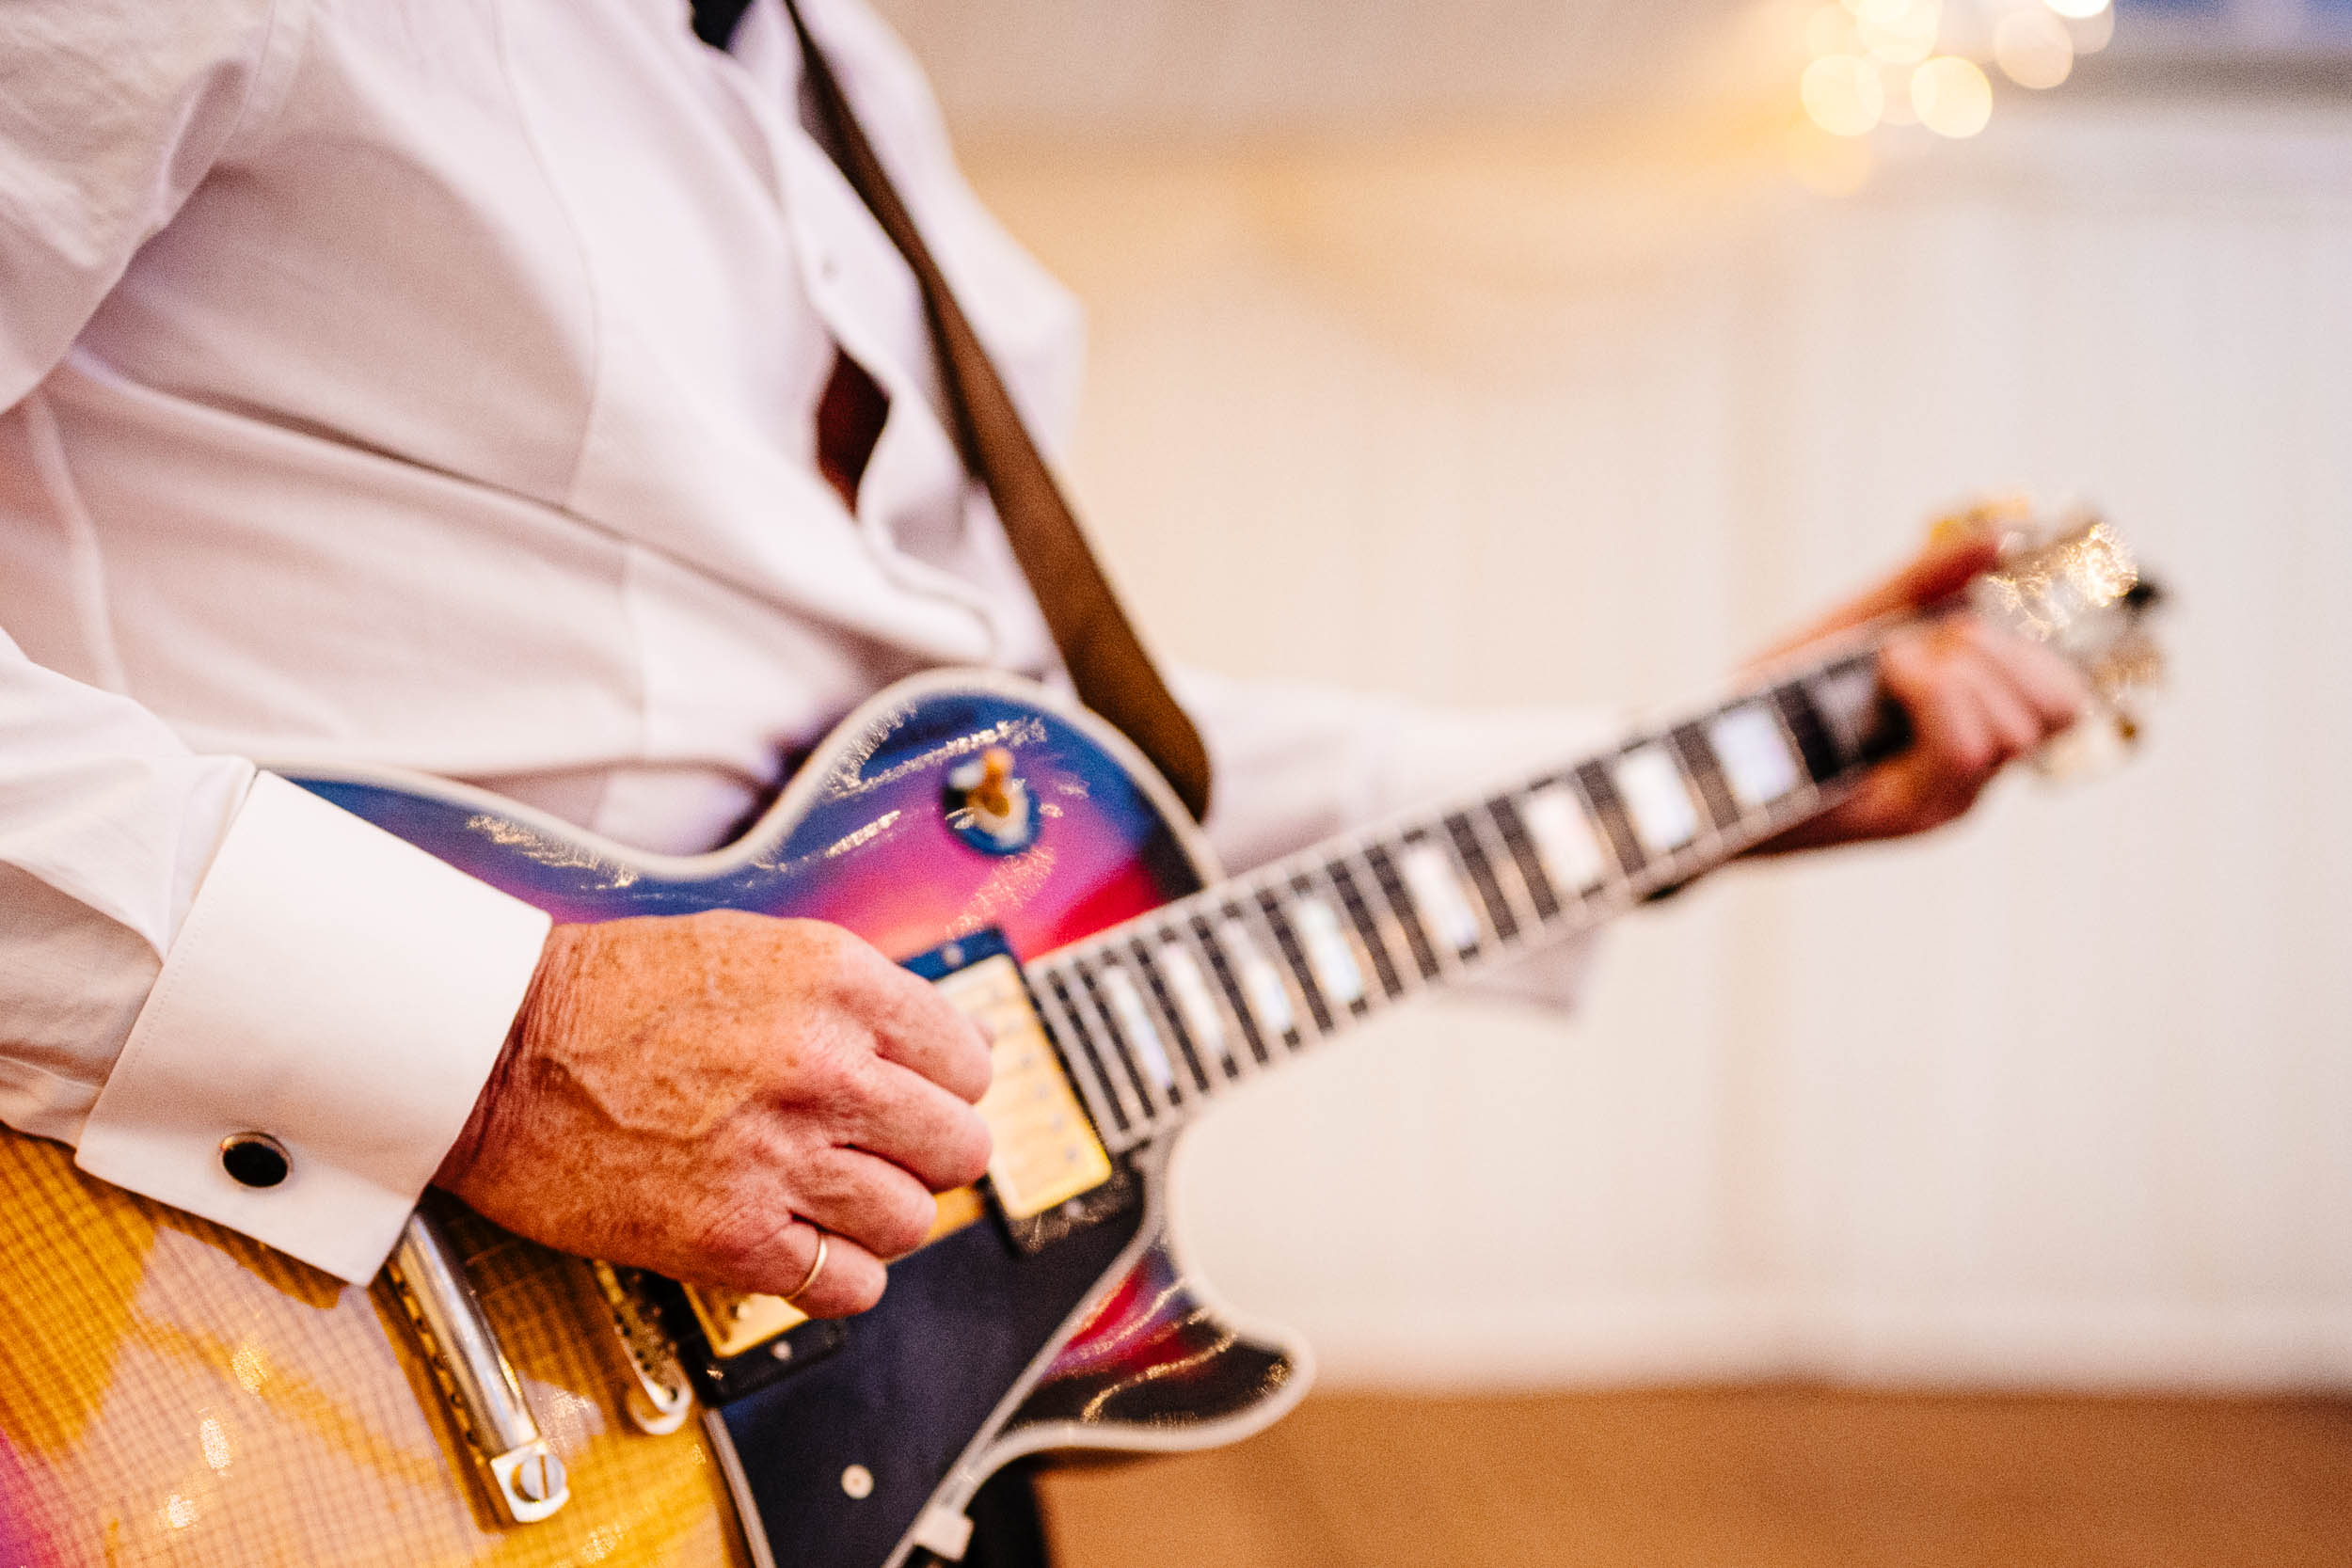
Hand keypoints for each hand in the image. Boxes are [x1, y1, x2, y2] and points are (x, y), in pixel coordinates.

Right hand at [433, 910, 992, 1316]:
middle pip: (958, 1145)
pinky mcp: (734, 1237)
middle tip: (881, 1152)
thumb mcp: (753, 951)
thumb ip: (852, 997)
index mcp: (837, 983)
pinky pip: (848, 1285)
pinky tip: (802, 1245)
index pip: (968, 1057)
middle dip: (927, 1153)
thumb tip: (945, 1048)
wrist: (494, 1052)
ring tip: (832, 1198)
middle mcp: (824, 1067)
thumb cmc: (608, 997)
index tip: (916, 1095)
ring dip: (881, 1216)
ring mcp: (782, 1156)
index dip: (944, 1083)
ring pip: (913, 1220)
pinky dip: (836, 1275)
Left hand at [1749, 535, 2090, 852]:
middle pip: (2060, 710)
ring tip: (1892, 664)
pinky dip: (1932, 692)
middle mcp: (1972, 775)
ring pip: (2014, 732)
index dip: (2030, 646)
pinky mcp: (1909, 817)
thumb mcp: (1861, 619)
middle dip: (2000, 653)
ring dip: (1956, 672)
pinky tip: (1887, 679)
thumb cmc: (1781, 691)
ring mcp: (1945, 799)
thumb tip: (2005, 535)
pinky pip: (1964, 749)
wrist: (1711, 752)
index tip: (1958, 622)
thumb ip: (1928, 579)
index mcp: (1973, 731)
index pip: (2064, 696)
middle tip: (1926, 644)